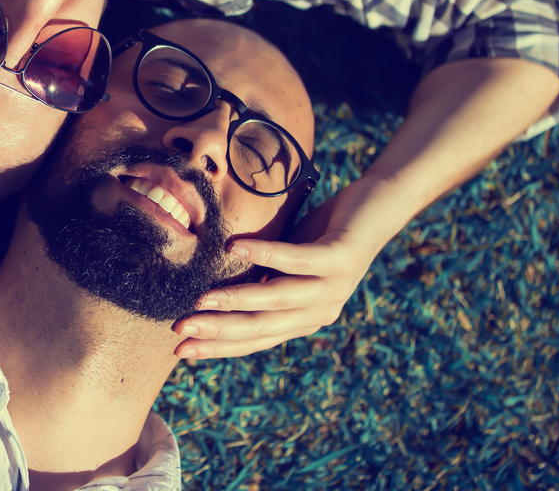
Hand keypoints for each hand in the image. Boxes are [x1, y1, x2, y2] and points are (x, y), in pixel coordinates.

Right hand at [174, 176, 408, 358]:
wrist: (377, 208)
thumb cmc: (324, 235)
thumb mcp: (287, 265)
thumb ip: (260, 281)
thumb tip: (215, 288)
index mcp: (303, 318)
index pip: (255, 340)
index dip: (218, 346)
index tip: (181, 349)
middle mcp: (319, 311)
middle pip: (262, 327)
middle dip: (218, 330)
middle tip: (181, 329)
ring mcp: (333, 287)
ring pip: (278, 299)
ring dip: (237, 299)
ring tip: (202, 299)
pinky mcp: (340, 259)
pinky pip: (299, 260)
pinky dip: (266, 256)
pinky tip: (236, 249)